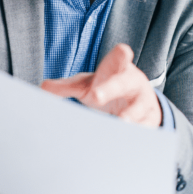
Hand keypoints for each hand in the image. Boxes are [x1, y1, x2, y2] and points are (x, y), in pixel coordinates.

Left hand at [41, 43, 161, 126]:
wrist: (139, 100)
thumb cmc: (108, 87)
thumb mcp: (88, 84)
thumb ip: (67, 86)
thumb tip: (43, 87)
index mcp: (118, 68)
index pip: (120, 57)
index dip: (121, 55)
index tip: (123, 51)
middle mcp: (133, 82)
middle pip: (123, 83)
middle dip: (111, 89)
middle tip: (95, 96)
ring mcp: (143, 101)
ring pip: (137, 108)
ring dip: (129, 116)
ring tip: (120, 122)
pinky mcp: (149, 119)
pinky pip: (144, 127)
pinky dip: (136, 134)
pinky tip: (127, 141)